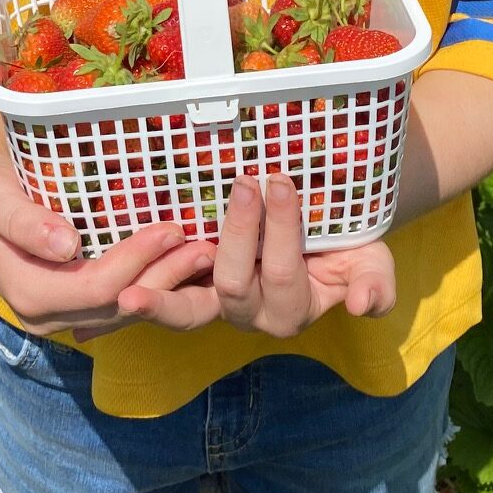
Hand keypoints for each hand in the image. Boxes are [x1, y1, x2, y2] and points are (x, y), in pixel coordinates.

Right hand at [0, 149, 214, 338]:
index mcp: (28, 294)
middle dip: (164, 276)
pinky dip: (154, 283)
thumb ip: (25, 222)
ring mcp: (63, 315)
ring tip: (206, 255)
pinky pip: (122, 301)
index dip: (136, 261)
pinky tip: (183, 262)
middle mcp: (46, 315)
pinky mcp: (78, 304)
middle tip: (205, 245)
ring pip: (126, 309)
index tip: (170, 228)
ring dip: (168, 284)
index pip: (95, 287)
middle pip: (118, 304)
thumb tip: (66, 245)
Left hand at [115, 174, 396, 337]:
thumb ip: (374, 286)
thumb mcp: (373, 266)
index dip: (281, 229)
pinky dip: (142, 285)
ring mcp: (215, 298)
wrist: (319, 237)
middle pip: (233, 283)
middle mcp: (249, 312)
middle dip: (237, 232)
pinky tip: (119, 275)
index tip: (280, 180)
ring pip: (188, 301)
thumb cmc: (346, 250)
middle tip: (242, 182)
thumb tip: (360, 305)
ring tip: (142, 271)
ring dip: (163, 286)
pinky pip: (163, 289)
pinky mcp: (188, 281)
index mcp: (291, 311)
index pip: (283, 272)